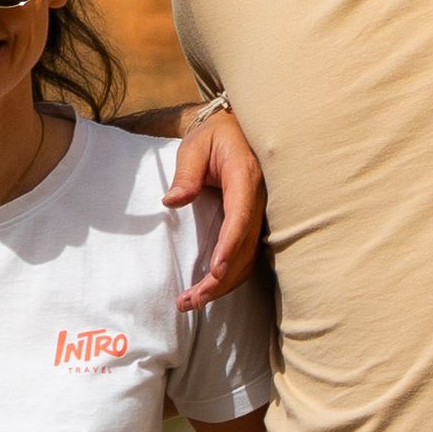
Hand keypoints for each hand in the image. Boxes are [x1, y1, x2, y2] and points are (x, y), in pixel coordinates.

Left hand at [159, 100, 267, 311]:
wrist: (238, 129)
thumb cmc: (214, 137)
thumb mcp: (194, 147)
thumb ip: (185, 174)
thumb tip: (172, 201)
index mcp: (245, 178)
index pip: (241, 216)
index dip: (230, 245)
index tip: (216, 270)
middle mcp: (258, 200)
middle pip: (245, 248)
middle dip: (220, 279)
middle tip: (190, 301)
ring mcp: (260, 215)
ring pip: (248, 259)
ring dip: (223, 285)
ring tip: (192, 302)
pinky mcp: (254, 224)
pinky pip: (247, 255)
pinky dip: (230, 276)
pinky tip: (210, 288)